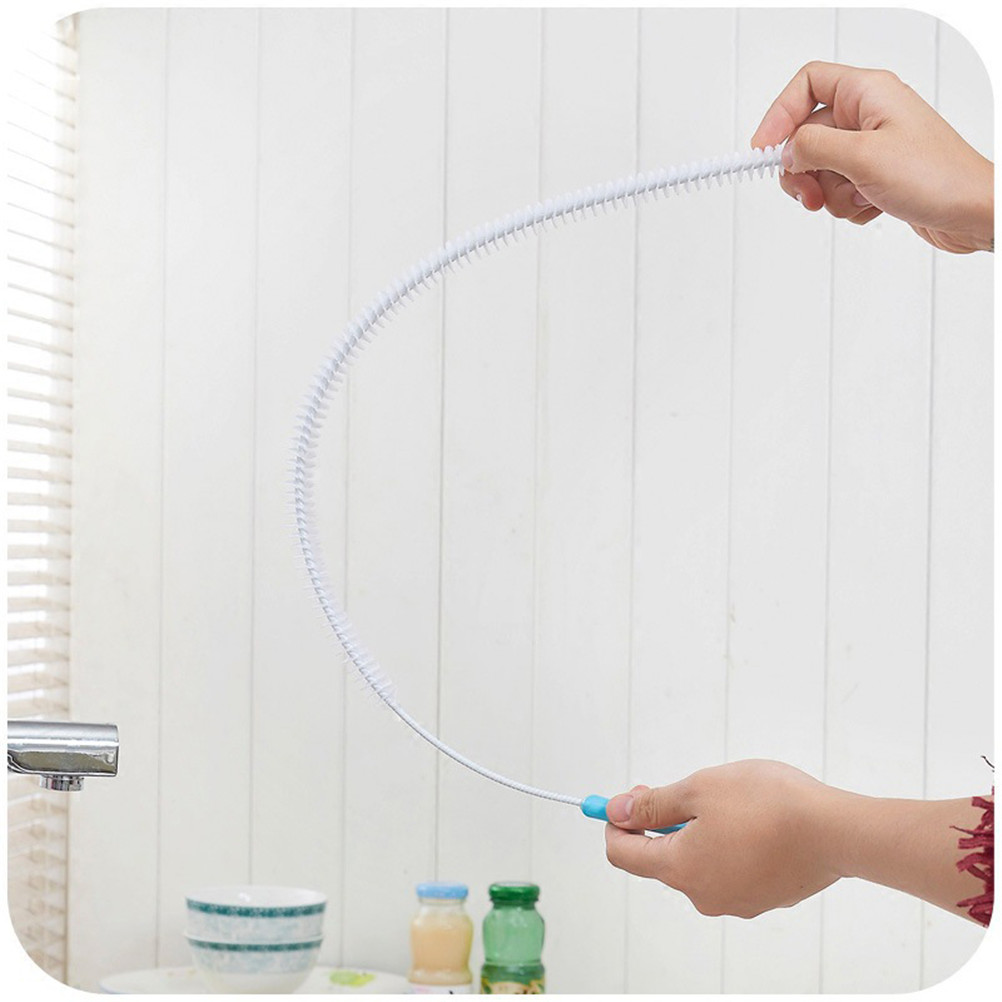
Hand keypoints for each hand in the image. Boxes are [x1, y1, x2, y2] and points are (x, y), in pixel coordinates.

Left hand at [604, 760, 990, 922]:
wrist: (836, 831)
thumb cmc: (767, 804)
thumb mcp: (698, 789)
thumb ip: (653, 805)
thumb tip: (616, 812)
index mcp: (681, 870)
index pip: (624, 855)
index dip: (617, 823)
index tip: (630, 796)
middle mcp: (704, 895)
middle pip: (662, 860)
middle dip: (660, 823)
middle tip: (677, 788)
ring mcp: (737, 901)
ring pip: (698, 863)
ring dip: (697, 832)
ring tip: (725, 800)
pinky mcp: (766, 897)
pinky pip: (730, 869)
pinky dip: (728, 845)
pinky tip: (752, 820)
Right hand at [751, 61, 993, 253]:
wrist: (972, 213)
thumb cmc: (936, 177)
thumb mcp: (862, 157)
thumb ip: (813, 147)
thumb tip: (786, 151)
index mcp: (868, 93)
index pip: (807, 85)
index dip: (779, 114)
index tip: (762, 148)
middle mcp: (869, 115)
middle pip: (807, 135)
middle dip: (803, 170)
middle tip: (807, 194)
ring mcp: (873, 147)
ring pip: (821, 169)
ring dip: (829, 193)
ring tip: (855, 199)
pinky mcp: (877, 176)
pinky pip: (840, 190)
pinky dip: (847, 204)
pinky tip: (872, 206)